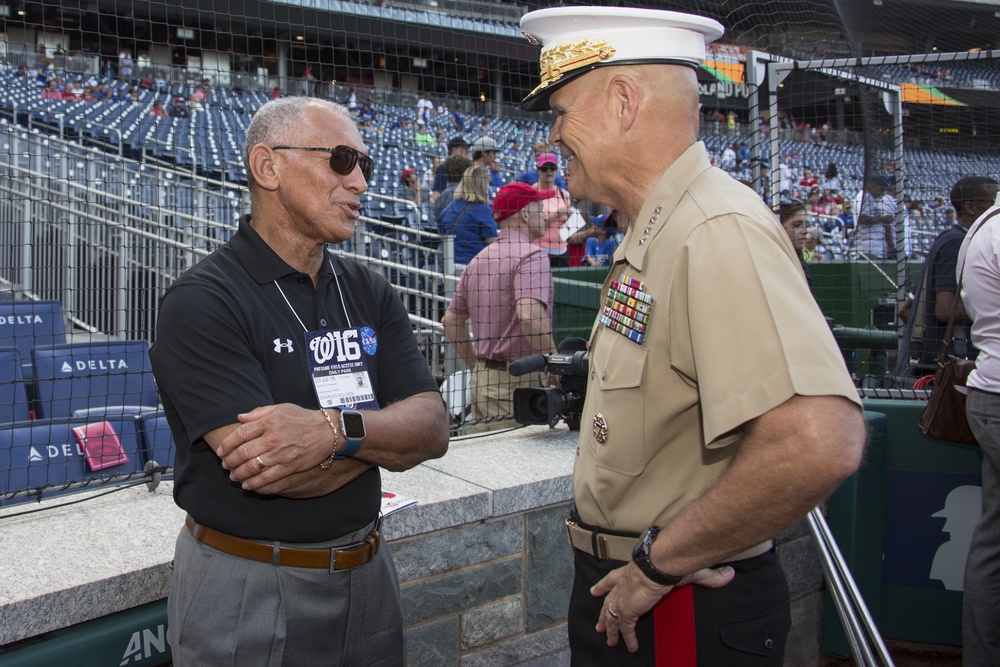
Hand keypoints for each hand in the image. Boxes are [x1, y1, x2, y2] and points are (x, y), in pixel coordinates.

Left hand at [216, 404, 336, 490]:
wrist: (327, 431)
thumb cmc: (303, 418)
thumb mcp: (281, 408)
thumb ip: (259, 412)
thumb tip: (240, 418)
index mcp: (269, 422)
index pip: (240, 434)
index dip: (227, 444)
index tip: (220, 451)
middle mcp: (273, 438)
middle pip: (243, 452)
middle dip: (230, 461)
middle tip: (224, 465)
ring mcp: (281, 453)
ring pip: (252, 467)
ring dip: (239, 473)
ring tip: (233, 476)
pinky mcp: (289, 466)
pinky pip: (267, 478)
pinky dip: (254, 483)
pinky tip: (247, 485)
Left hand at [592, 562, 733, 652]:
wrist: (661, 562)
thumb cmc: (670, 561)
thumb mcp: (686, 569)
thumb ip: (707, 575)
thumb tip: (728, 574)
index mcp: (630, 571)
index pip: (613, 578)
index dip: (604, 585)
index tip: (595, 590)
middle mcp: (623, 584)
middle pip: (609, 600)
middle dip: (603, 612)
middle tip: (599, 624)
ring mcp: (624, 597)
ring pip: (612, 616)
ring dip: (610, 628)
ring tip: (607, 638)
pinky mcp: (628, 609)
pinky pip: (625, 628)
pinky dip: (627, 638)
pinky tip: (629, 646)